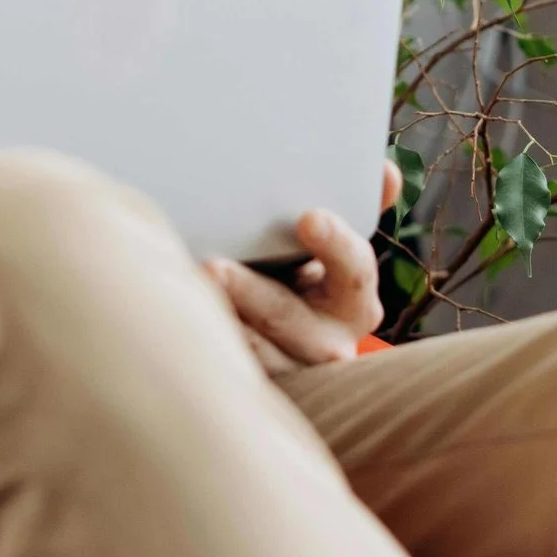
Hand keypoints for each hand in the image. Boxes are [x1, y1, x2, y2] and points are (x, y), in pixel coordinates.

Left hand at [200, 161, 395, 374]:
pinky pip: (225, 372)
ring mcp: (288, 369)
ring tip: (182, 292)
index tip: (309, 217)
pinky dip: (202, 346)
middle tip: (212, 268)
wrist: (280, 342)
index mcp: (353, 300)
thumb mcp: (330, 250)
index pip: (353, 269)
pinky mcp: (252, 387)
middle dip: (253, 293)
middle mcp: (329, 342)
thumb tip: (384, 170)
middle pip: (290, 318)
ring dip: (219, 324)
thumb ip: (357, 207)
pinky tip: (173, 322)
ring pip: (254, 353)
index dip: (335, 244)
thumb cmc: (302, 278)